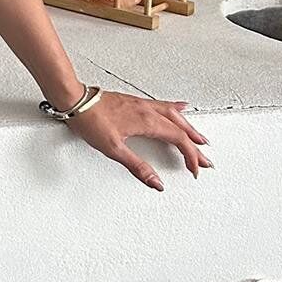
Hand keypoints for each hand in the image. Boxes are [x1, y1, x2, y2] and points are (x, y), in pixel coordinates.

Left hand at [61, 89, 212, 190]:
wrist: (74, 99)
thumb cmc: (90, 120)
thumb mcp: (113, 149)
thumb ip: (137, 166)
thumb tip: (156, 182)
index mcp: (147, 122)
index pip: (178, 139)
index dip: (190, 156)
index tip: (195, 169)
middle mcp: (148, 110)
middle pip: (181, 128)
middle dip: (196, 145)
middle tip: (206, 159)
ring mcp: (142, 104)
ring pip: (174, 115)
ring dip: (189, 128)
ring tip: (200, 138)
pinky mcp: (135, 102)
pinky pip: (163, 105)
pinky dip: (175, 109)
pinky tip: (180, 107)